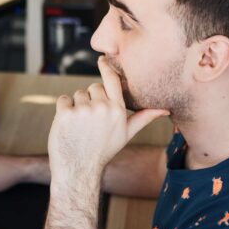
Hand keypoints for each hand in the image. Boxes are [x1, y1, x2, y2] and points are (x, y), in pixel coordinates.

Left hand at [47, 57, 168, 183]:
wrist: (79, 169)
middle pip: (93, 88)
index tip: (102, 59)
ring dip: (76, 106)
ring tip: (80, 126)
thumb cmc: (103, 151)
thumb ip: (143, 117)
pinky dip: (63, 110)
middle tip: (90, 121)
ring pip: (78, 94)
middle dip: (90, 100)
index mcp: (118, 110)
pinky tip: (68, 126)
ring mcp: (84, 111)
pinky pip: (63, 100)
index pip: (112, 80)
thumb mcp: (126, 134)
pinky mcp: (65, 114)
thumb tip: (165, 110)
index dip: (106, 67)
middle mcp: (103, 108)